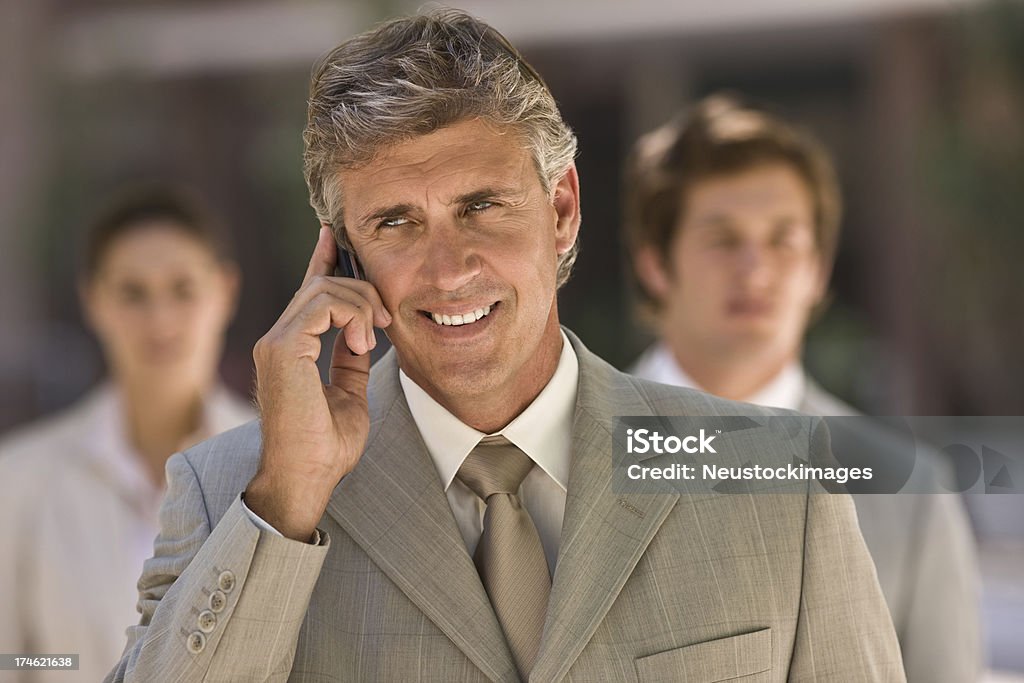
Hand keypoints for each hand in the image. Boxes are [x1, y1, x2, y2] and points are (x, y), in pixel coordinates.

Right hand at [245, 226, 390, 540]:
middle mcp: (277, 338)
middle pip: (321, 284)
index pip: (307, 292)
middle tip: (388, 319)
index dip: (324, 260)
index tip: (337, 236)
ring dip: (362, 304)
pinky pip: (323, 304)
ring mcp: (276, 341)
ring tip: (377, 335)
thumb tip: (364, 335)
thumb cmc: (325, 447)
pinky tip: (366, 340)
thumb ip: (351, 360)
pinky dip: (353, 315)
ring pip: (324, 288)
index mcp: (290, 347)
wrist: (305, 478)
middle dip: (361, 288)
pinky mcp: (283, 348)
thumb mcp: (349, 393)